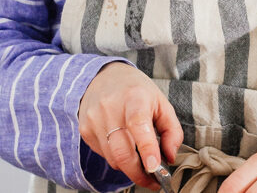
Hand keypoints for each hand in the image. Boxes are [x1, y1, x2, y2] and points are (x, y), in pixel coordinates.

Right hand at [78, 61, 183, 189]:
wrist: (104, 76)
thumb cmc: (137, 91)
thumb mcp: (162, 103)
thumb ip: (172, 131)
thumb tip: (170, 157)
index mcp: (135, 97)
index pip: (138, 124)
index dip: (146, 148)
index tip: (154, 167)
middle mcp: (111, 107)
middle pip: (122, 151)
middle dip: (138, 173)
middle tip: (152, 180)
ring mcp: (94, 120)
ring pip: (113, 158)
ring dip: (128, 166)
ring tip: (140, 160)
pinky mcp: (84, 129)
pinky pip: (104, 154)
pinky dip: (116, 157)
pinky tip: (123, 144)